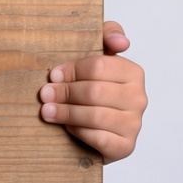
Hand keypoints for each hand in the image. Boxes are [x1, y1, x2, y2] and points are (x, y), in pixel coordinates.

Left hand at [39, 21, 145, 163]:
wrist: (97, 127)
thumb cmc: (93, 86)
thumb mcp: (97, 57)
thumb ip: (107, 36)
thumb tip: (121, 41)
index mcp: (132, 72)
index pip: (98, 66)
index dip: (70, 70)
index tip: (53, 75)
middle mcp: (138, 98)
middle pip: (94, 91)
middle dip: (64, 92)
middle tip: (44, 94)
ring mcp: (134, 124)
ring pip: (95, 115)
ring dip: (66, 113)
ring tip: (47, 111)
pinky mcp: (125, 146)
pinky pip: (100, 138)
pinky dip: (79, 131)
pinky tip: (67, 127)